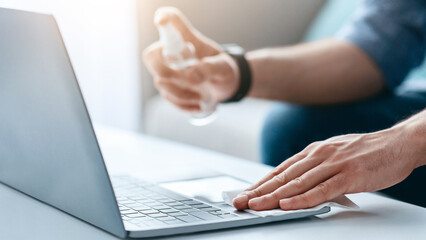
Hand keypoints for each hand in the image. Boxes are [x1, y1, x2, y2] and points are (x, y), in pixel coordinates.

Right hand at [143, 7, 239, 111]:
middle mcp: (172, 54)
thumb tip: (190, 78)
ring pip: (160, 82)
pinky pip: (168, 98)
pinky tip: (196, 108)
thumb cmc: (225, 69)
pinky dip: (181, 105)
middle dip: (164, 71)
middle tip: (186, 81)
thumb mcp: (224, 67)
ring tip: (200, 99)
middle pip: (151, 57)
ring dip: (179, 94)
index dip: (164, 18)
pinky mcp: (171, 89)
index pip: (171, 21)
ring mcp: (169, 72)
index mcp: (187, 39)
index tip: (161, 21)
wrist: (227, 85)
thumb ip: (210, 68)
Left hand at [233, 121, 424, 210]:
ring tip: (256, 206)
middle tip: (241, 202)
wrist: (398, 142)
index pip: (281, 170)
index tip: (245, 194)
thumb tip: (297, 183)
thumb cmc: (367, 151)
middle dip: (259, 191)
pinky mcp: (349, 175)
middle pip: (283, 177)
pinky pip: (321, 190)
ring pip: (297, 184)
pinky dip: (302, 199)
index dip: (260, 183)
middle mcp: (319, 155)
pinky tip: (287, 206)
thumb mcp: (335, 154)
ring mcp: (333, 165)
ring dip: (273, 197)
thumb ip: (316, 168)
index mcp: (313, 151)